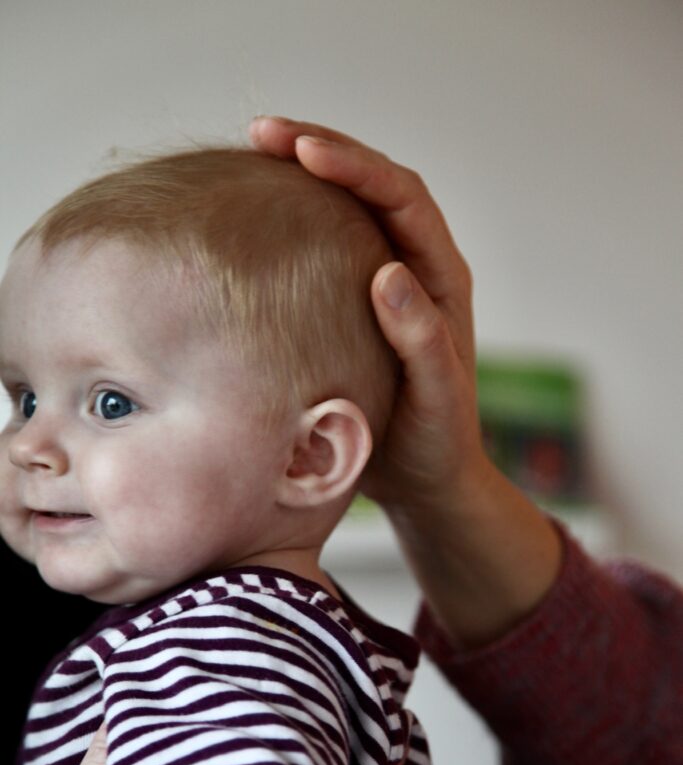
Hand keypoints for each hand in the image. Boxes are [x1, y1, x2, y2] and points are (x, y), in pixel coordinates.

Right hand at [251, 117, 561, 645]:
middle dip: (320, 150)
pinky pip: (324, 247)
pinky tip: (251, 218)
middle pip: (372, 184)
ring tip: (249, 156)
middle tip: (260, 133)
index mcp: (440, 280)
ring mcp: (383, 284)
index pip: (402, 197)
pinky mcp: (353, 305)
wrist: (425, 479)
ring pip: (345, 209)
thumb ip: (422, 340)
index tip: (302, 151)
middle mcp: (414, 269)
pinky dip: (291, 222)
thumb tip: (387, 272)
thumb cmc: (435, 445)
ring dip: (301, 178)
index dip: (355, 166)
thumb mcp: (436, 399)